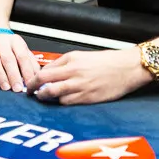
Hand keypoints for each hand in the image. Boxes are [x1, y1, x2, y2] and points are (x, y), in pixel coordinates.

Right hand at [0, 32, 39, 91]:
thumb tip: (37, 77)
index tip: (29, 83)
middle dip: (13, 75)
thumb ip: (30, 63)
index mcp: (15, 41)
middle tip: (17, 89)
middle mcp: (1, 43)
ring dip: (0, 76)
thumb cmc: (8, 47)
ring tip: (6, 88)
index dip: (26, 71)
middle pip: (8, 59)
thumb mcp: (22, 50)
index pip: (22, 56)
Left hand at [25, 48, 150, 104]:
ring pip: (54, 94)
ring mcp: (80, 86)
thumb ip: (65, 63)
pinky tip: (61, 100)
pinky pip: (67, 102)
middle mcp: (73, 72)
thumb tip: (50, 72)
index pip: (45, 70)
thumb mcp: (83, 56)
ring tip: (44, 97)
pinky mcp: (88, 98)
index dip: (35, 78)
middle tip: (30, 93)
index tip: (31, 83)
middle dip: (34, 89)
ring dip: (46, 97)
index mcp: (72, 60)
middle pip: (44, 82)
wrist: (127, 68)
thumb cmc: (108, 61)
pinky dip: (61, 102)